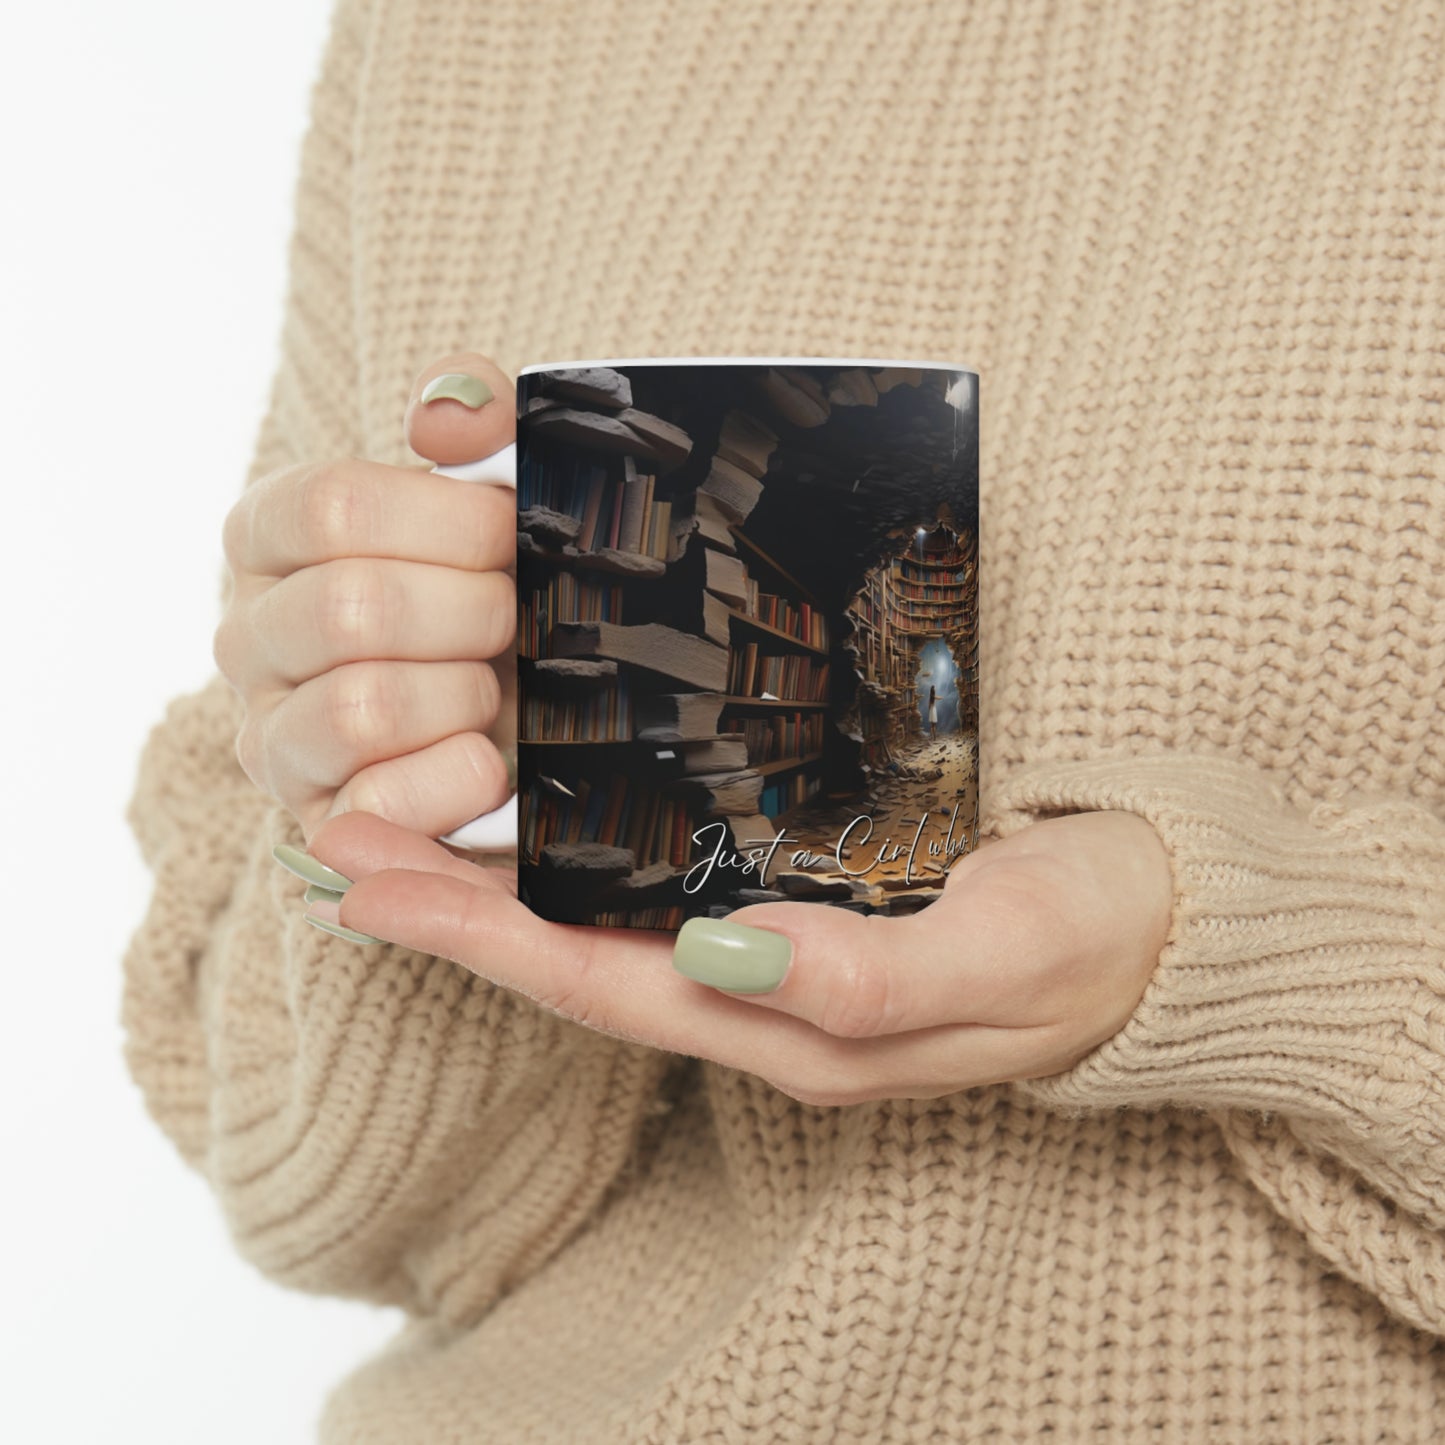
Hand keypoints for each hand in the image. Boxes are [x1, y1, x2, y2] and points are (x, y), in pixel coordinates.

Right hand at [214, 353, 517, 844]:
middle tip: (513, 619)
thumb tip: (443, 418)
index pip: (331, 507)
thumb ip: (484, 420)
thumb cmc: (502, 588)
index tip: (509, 536)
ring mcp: (272, 737)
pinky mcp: (318, 823)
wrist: (536, 714)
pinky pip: (380, 803)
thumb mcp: (504, 490)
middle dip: (471, 613)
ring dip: (465, 695)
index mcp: (270, 537)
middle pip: (352, 609)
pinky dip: (460, 778)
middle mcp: (248, 636)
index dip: (449, 523)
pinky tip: (491, 759)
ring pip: (361, 708)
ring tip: (493, 690)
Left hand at [295, 808, 1172, 1103]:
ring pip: (607, 933)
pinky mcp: (803, 911)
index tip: (370, 881)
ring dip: (500, 888)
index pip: (604, 985)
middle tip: (340, 838)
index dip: (480, 938)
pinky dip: (581, 865)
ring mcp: (779, 960)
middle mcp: (766, 1002)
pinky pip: (662, 899)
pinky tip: (545, 825)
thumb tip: (729, 956)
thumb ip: (873, 972)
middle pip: (576, 963)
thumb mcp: (1003, 953)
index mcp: (797, 1025)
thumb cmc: (1088, 937)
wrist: (1159, 926)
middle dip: (453, 909)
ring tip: (403, 826)